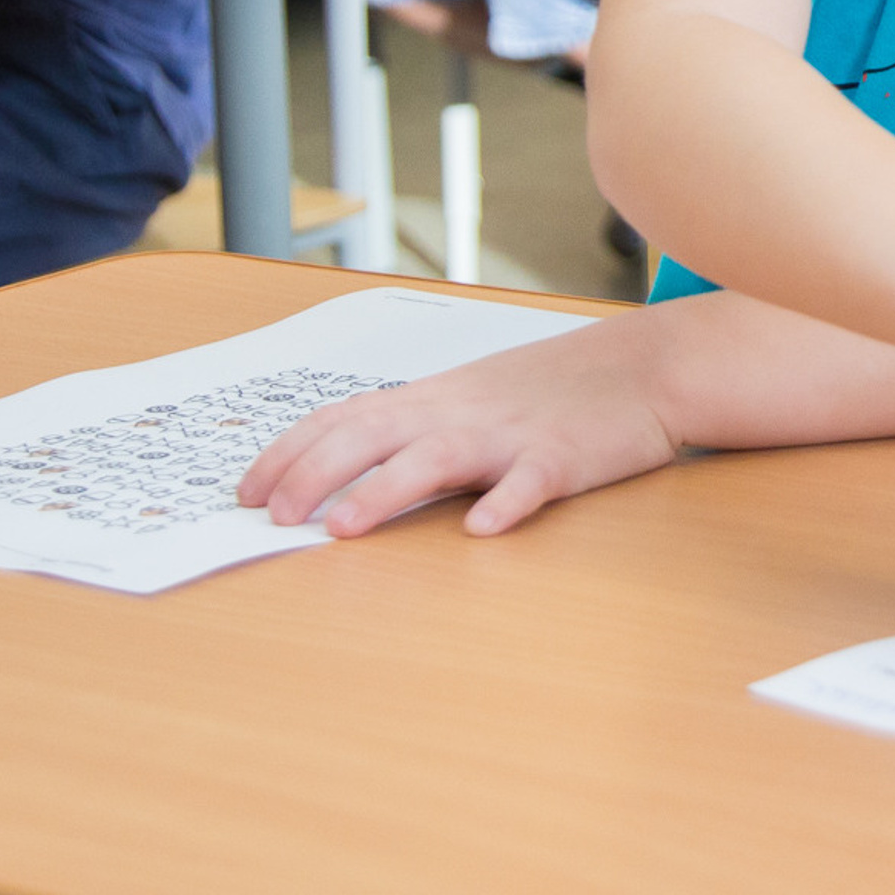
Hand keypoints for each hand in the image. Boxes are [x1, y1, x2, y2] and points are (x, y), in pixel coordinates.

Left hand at [235, 316, 682, 535]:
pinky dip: (506, 502)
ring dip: (386, 491)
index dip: (290, 453)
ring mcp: (513, 434)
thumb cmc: (556, 388)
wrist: (649, 366)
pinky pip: (531, 481)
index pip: (345, 417)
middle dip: (314, 475)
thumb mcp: (477, 396)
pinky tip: (483, 528)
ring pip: (438, 457)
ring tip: (342, 528)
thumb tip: (344, 464)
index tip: (245, 491)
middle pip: (374, 435)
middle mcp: (462, 413)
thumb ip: (418, 425)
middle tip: (270, 519)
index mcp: (436, 398)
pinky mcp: (564, 458)